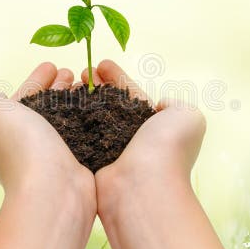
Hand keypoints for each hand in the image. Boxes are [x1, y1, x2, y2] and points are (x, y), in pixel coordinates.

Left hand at [0, 62, 95, 248]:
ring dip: (73, 100)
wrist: (54, 189)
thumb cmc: (24, 148)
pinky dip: (85, 117)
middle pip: (41, 109)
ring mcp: (48, 159)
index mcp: (0, 137)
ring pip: (62, 120)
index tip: (52, 65)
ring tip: (87, 84)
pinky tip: (95, 105)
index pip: (18, 102)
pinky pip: (78, 133)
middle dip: (56, 89)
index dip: (35, 82)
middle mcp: (22, 149)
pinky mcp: (71, 165)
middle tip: (72, 73)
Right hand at [84, 60, 226, 248]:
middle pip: (109, 104)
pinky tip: (60, 105)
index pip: (131, 94)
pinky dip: (69, 120)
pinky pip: (79, 135)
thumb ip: (176, 105)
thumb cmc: (167, 148)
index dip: (116, 77)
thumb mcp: (188, 117)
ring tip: (67, 84)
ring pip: (92, 118)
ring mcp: (110, 150)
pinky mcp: (91, 162)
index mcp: (154, 124)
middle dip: (96, 86)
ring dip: (80, 99)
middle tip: (81, 72)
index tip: (101, 63)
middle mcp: (131, 137)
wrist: (144, 185)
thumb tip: (160, 106)